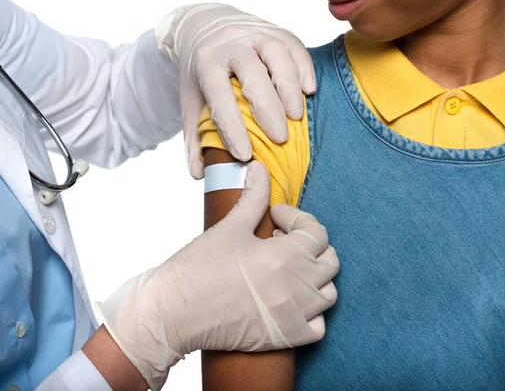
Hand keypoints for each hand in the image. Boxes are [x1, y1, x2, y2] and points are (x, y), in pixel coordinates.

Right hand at [96, 162, 337, 389]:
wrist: (174, 313)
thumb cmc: (198, 269)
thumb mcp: (230, 226)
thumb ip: (253, 196)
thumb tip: (258, 167)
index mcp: (285, 255)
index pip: (317, 232)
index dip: (298, 218)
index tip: (276, 217)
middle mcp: (296, 286)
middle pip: (330, 261)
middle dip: (312, 246)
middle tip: (285, 241)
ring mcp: (293, 314)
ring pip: (329, 293)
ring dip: (315, 277)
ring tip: (290, 269)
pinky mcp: (285, 337)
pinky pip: (319, 327)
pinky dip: (313, 313)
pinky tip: (292, 301)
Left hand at [157, 4, 316, 178]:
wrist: (206, 27)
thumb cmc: (202, 73)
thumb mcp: (192, 102)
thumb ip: (195, 138)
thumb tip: (200, 174)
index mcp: (206, 63)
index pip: (220, 98)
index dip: (232, 129)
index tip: (245, 155)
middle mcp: (230, 44)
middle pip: (252, 74)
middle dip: (268, 109)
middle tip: (280, 139)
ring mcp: (255, 34)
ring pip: (276, 54)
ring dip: (289, 87)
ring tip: (296, 117)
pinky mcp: (276, 30)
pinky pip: (294, 46)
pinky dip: (304, 68)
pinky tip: (308, 91)